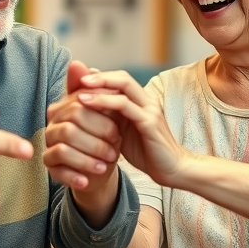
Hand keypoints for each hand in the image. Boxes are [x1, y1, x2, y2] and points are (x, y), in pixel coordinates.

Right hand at [44, 60, 122, 226]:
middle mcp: (50, 127)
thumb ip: (94, 89)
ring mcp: (48, 148)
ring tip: (106, 164)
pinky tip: (90, 179)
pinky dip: (76, 176)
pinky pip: (58, 172)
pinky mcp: (50, 169)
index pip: (77, 108)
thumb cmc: (103, 136)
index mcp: (61, 110)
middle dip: (96, 140)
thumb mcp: (104, 112)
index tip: (118, 129)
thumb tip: (77, 63)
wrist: (101, 166)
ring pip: (64, 150)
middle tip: (115, 148)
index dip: (100, 119)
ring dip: (88, 159)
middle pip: (70, 130)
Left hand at [76, 70, 188, 187]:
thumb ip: (111, 118)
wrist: (171, 171)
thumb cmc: (146, 153)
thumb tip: (89, 107)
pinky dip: (105, 101)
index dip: (101, 77)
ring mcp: (150, 109)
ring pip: (124, 86)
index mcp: (142, 102)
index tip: (78, 80)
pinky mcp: (149, 122)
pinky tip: (88, 104)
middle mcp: (148, 101)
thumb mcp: (123, 132)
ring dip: (100, 86)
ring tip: (80, 90)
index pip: (121, 80)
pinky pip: (125, 106)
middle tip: (78, 78)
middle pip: (123, 77)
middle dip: (100, 76)